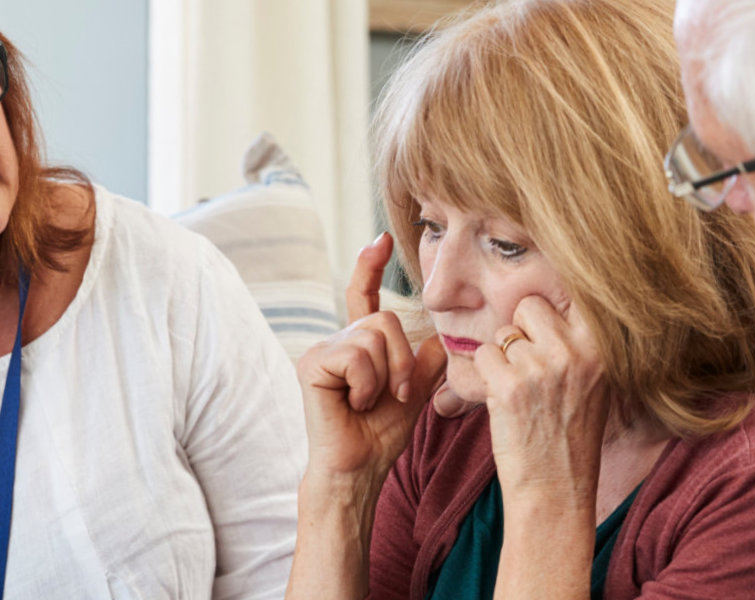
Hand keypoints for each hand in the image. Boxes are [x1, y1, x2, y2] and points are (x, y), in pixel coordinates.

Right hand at [297, 233, 447, 481]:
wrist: (359, 468)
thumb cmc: (381, 434)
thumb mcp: (415, 390)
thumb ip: (426, 360)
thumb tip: (441, 333)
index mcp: (359, 344)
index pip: (363, 296)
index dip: (370, 266)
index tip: (383, 238)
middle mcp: (337, 340)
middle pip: (383, 319)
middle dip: (402, 361)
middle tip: (396, 394)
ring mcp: (321, 350)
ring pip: (373, 336)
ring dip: (387, 376)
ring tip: (370, 402)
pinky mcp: (313, 363)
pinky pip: (358, 355)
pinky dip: (368, 384)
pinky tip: (356, 404)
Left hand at [474, 296, 607, 500]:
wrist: (556, 489)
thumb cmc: (571, 438)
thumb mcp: (595, 384)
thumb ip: (578, 344)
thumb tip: (544, 303)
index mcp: (600, 348)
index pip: (570, 295)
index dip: (550, 314)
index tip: (546, 330)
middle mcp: (573, 352)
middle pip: (530, 306)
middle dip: (522, 331)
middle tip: (530, 369)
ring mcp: (540, 367)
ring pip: (502, 333)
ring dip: (503, 359)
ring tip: (521, 393)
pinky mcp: (507, 386)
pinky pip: (483, 356)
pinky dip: (485, 377)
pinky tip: (504, 402)